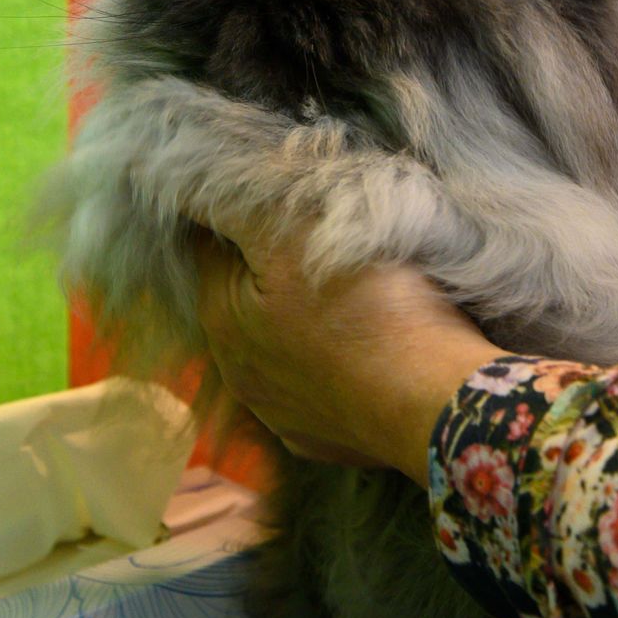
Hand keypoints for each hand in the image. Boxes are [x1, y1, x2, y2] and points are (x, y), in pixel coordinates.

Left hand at [191, 218, 505, 484]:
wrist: (437, 401)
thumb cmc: (370, 306)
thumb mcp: (297, 232)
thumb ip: (235, 201)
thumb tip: (180, 178)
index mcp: (221, 317)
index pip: (211, 243)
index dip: (249, 213)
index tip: (294, 198)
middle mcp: (238, 373)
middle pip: (246, 296)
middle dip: (277, 266)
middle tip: (331, 240)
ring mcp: (280, 415)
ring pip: (281, 343)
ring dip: (304, 317)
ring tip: (356, 294)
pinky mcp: (322, 438)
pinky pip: (319, 385)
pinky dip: (333, 363)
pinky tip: (366, 347)